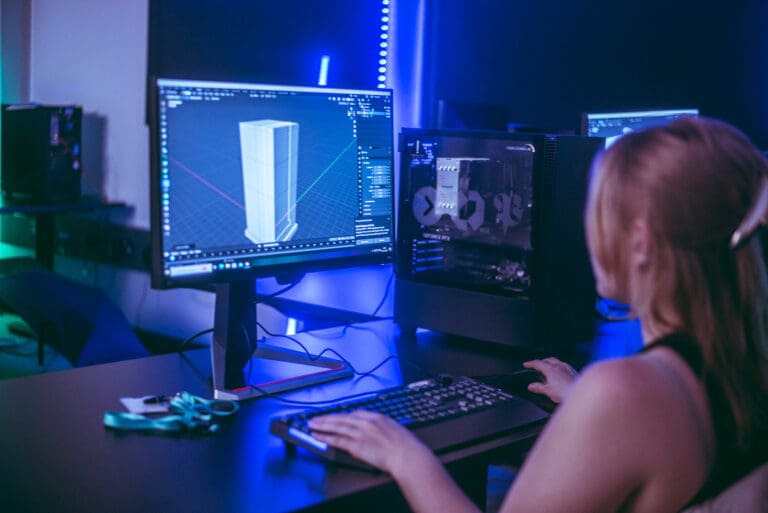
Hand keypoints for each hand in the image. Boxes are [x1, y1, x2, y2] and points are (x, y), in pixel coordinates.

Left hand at [309, 410, 432, 474]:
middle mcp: (366, 423)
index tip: (335, 417)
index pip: (355, 414)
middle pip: (342, 418)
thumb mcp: (395, 429)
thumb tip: (377, 432)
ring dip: (322, 426)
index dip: (342, 416)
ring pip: (336, 427)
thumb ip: (382, 428)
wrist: (407, 455)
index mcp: (376, 417)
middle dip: (327, 418)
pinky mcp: (356, 445)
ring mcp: (360, 433)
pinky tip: (319, 436)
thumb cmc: (406, 446)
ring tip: (312, 425)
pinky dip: (326, 438)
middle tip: (315, 418)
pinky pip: (337, 440)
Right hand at [523, 357, 578, 403]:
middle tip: (537, 365)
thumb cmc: (566, 392)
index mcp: (551, 369)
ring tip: (549, 368)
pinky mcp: (574, 372)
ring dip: (551, 363)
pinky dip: (560, 367)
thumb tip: (532, 386)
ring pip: (557, 361)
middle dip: (541, 361)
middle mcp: (559, 366)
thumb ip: (538, 387)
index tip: (526, 364)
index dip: (530, 363)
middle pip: (548, 359)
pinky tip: (561, 372)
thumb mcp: (548, 391)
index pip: (538, 363)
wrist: (581, 395)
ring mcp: (568, 368)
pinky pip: (564, 365)